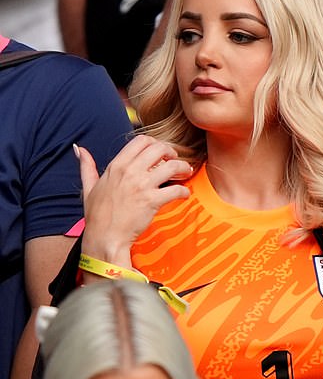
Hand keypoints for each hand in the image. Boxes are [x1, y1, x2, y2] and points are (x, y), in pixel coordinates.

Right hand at [77, 135, 191, 265]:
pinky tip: (184, 194)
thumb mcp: (88, 187)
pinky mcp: (152, 201)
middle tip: (176, 161)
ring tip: (186, 172)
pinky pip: (176, 190)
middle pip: (159, 149)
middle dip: (171, 152)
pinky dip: (184, 191)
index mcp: (116, 166)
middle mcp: (129, 172)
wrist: (104, 238)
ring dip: (183, 168)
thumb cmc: (97, 216)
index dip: (155, 143)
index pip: (141, 141)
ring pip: (172, 166)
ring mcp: (141, 186)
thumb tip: (80, 149)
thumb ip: (86, 166)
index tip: (161, 152)